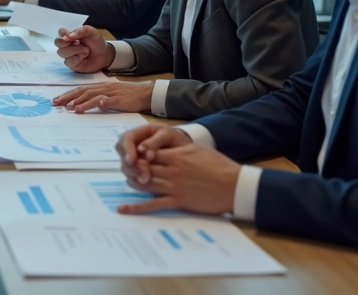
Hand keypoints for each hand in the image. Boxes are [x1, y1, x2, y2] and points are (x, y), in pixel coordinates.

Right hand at [53, 25, 114, 72]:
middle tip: (78, 43)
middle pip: (57, 42)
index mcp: (70, 35)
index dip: (63, 33)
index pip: (60, 32)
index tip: (72, 36)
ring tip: (85, 50)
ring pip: (61, 52)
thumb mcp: (91, 31)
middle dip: (67, 43)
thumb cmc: (96, 42)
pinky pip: (68, 61)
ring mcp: (67, 54)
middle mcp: (67, 44)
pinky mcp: (70, 64)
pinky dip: (77, 59)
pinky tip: (83, 58)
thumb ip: (79, 31)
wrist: (104, 55)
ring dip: (75, 51)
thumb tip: (66, 37)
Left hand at [53, 81, 154, 113]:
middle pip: (82, 91)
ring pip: (93, 96)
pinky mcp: (119, 99)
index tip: (57, 100)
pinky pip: (109, 100)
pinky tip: (96, 106)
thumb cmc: (128, 95)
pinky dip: (101, 103)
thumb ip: (98, 98)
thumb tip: (85, 104)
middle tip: (57, 104)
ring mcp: (111, 93)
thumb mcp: (110, 94)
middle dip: (68, 97)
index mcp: (100, 87)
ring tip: (71, 108)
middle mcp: (103, 88)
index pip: (80, 89)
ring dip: (81, 102)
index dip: (68, 94)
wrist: (145, 92)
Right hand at [115, 124, 192, 183]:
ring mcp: (135, 157)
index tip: (132, 160)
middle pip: (121, 153)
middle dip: (129, 164)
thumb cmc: (177, 140)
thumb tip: (141, 151)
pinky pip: (130, 174)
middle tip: (141, 173)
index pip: (125, 139)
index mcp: (140, 132)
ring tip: (145, 179)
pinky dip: (134, 179)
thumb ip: (154, 142)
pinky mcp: (138, 169)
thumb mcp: (168, 136)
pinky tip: (144, 182)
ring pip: (125, 164)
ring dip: (132, 173)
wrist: (187, 153)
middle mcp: (134, 144)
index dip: (127, 149)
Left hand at [119, 144, 239, 216]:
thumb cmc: (220, 166)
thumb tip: (166, 149)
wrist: (234, 185)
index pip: (148, 153)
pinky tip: (124, 209)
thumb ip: (179, 150)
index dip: (138, 154)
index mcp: (176, 156)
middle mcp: (172, 170)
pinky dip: (136, 207)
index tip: (135, 156)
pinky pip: (153, 204)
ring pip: (144, 183)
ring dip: (133, 182)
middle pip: (143, 167)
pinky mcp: (178, 201)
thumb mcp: (198, 150)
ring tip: (128, 180)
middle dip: (133, 168)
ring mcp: (173, 187)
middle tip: (128, 168)